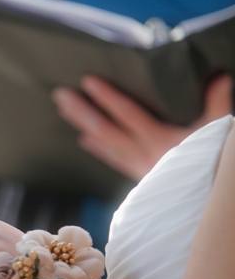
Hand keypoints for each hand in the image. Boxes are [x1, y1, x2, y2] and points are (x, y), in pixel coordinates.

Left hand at [53, 74, 231, 180]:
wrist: (206, 202)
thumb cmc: (213, 163)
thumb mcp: (215, 131)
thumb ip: (217, 103)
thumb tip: (221, 76)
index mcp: (158, 140)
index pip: (128, 114)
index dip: (108, 98)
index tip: (88, 82)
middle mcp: (142, 153)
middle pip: (106, 129)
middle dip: (82, 111)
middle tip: (60, 94)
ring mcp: (137, 165)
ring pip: (105, 143)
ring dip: (83, 125)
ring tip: (63, 109)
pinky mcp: (138, 175)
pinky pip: (113, 159)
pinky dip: (99, 148)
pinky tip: (83, 139)